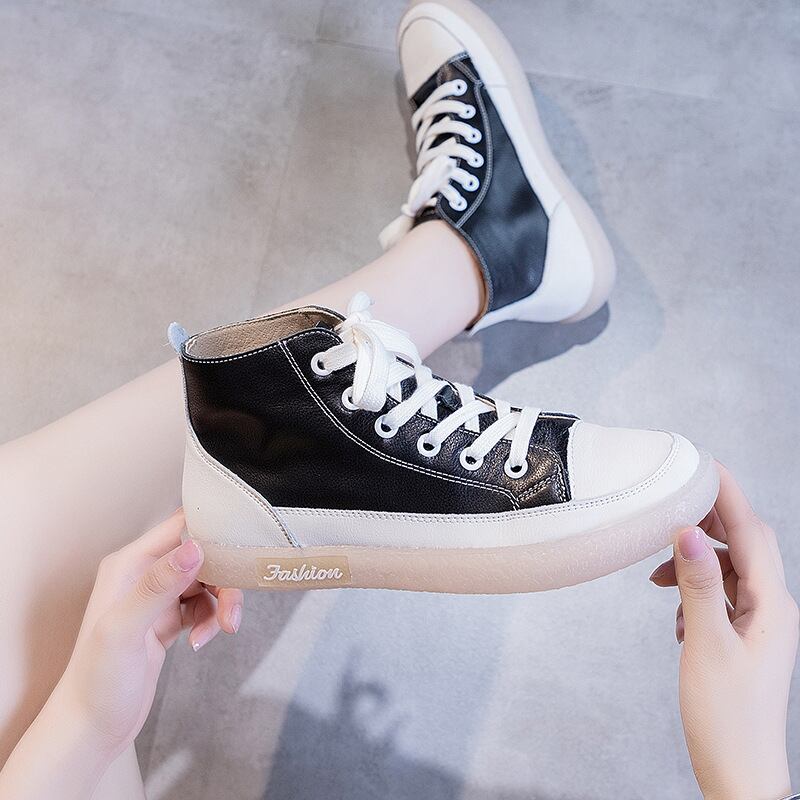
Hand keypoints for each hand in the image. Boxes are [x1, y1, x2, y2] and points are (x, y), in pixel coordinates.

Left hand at [58, 510, 242, 756]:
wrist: (90, 731)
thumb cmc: (96, 683)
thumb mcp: (125, 630)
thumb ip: (159, 585)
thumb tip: (196, 547)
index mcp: (128, 564)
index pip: (180, 526)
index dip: (213, 531)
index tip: (240, 547)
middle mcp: (142, 574)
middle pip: (202, 555)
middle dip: (224, 579)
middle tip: (232, 610)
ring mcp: (155, 598)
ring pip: (206, 581)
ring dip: (221, 602)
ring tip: (224, 628)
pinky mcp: (166, 620)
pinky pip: (202, 605)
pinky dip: (210, 619)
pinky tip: (200, 641)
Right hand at [650, 464, 797, 799]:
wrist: (740, 774)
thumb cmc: (728, 719)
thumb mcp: (707, 645)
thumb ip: (699, 584)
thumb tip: (689, 532)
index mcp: (774, 606)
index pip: (753, 533)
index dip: (728, 495)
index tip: (704, 465)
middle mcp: (773, 610)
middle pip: (746, 546)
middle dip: (711, 521)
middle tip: (673, 504)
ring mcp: (760, 626)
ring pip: (732, 572)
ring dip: (697, 561)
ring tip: (660, 571)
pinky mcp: (743, 640)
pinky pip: (722, 597)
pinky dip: (696, 590)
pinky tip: (674, 609)